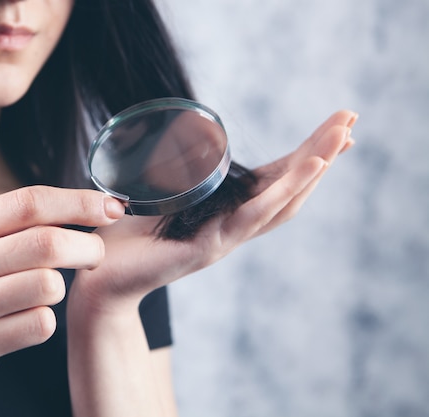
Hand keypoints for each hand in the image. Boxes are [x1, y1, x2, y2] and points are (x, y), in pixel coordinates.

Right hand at [0, 187, 124, 413]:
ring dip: (60, 289)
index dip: (78, 202)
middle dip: (87, 246)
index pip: (28, 202)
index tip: (112, 206)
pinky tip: (24, 323)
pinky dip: (44, 322)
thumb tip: (68, 211)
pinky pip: (38, 325)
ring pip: (47, 285)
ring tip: (44, 293)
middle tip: (96, 253)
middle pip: (46, 242)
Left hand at [71, 110, 357, 308]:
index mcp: (223, 212)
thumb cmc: (123, 238)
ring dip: (312, 169)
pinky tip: (307, 170)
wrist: (99, 278)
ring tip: (340, 139)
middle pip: (287, 188)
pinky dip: (282, 193)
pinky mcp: (209, 248)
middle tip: (351, 119)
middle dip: (321, 154)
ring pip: (280, 201)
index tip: (333, 128)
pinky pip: (252, 217)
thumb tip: (174, 140)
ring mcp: (225, 239)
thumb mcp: (156, 196)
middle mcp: (232, 227)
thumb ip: (174, 176)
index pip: (273, 180)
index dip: (304, 155)